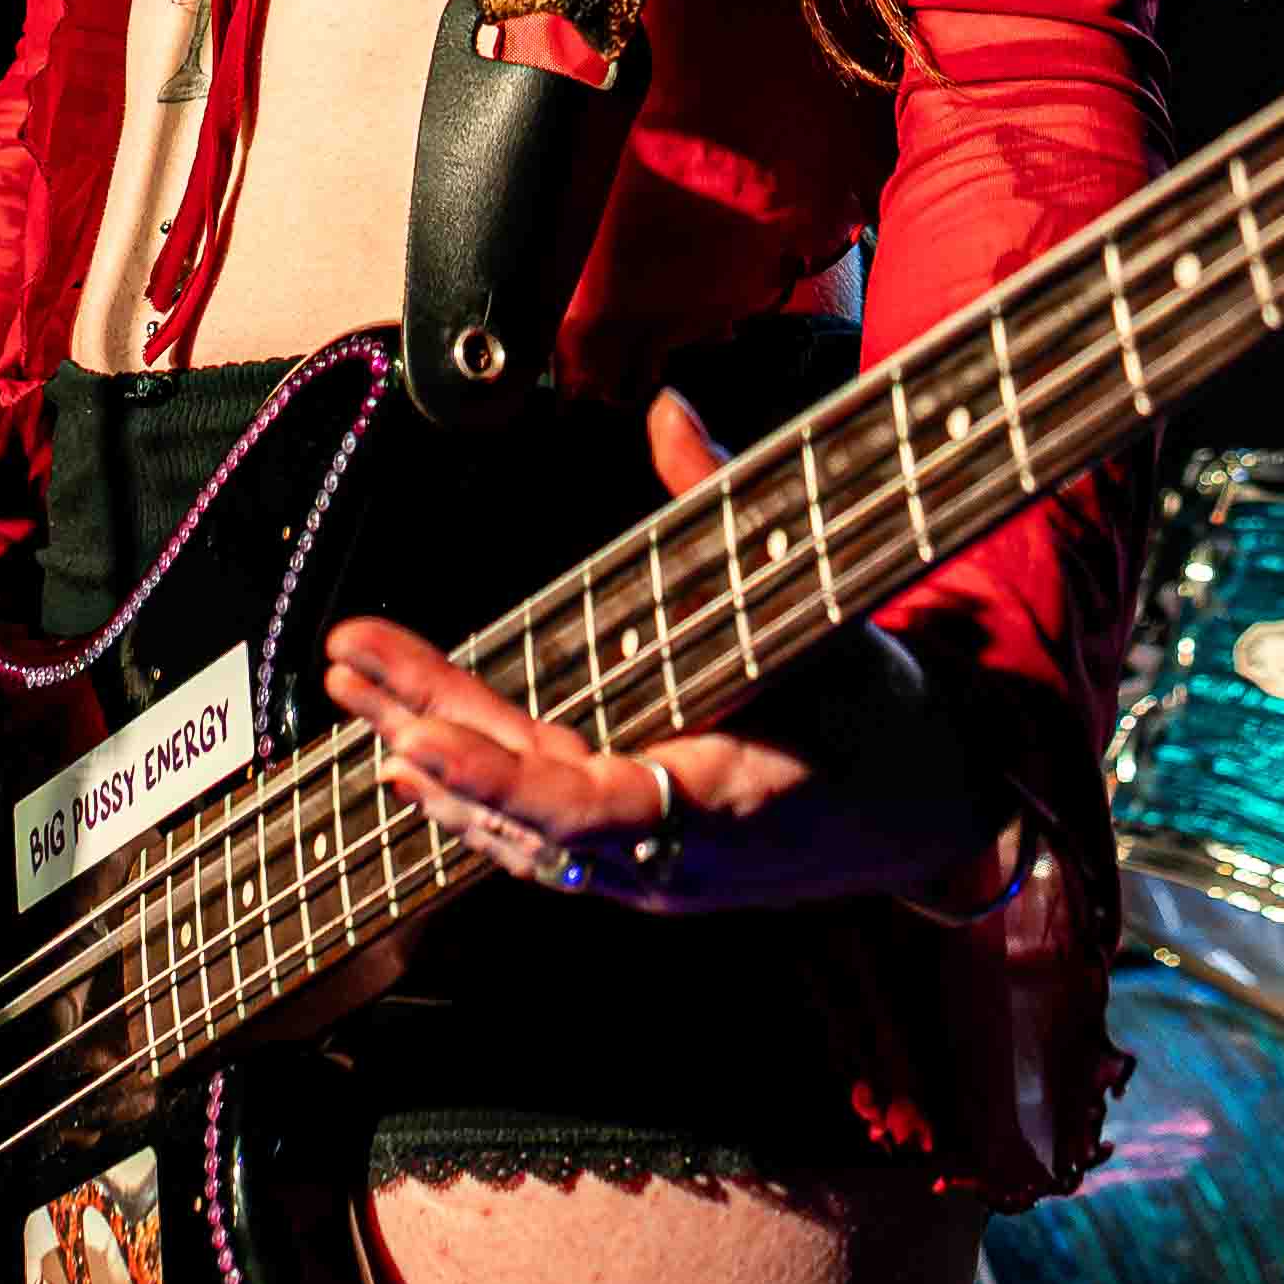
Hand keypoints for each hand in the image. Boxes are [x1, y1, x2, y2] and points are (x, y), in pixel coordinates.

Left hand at [313, 385, 989, 914]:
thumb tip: (669, 408)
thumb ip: (731, 511)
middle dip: (428, 733)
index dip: (494, 780)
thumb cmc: (882, 714)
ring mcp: (649, 874)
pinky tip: (414, 756)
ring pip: (517, 832)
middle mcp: (670, 860)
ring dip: (433, 761)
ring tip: (358, 694)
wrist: (933, 810)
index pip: (584, 808)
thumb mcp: (821, 613)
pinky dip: (474, 797)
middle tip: (350, 671)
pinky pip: (539, 840)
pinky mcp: (638, 867)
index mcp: (722, 808)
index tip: (418, 742)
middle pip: (522, 811)